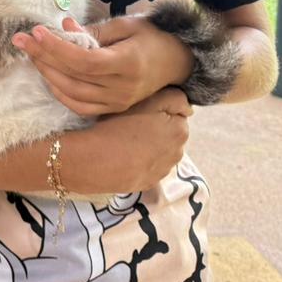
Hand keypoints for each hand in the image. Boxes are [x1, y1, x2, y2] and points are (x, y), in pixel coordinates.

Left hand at [12, 14, 193, 115]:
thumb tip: (63, 27)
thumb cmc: (151, 36)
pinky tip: (47, 76)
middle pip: (73, 78)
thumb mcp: (126, 25)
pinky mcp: (114, 109)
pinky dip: (60, 93)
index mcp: (128, 64)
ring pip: (73, 95)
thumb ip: (93, 31)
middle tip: (22, 40)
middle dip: (43, 58)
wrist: (177, 61)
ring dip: (47, 75)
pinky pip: (80, 107)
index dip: (56, 48)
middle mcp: (123, 88)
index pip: (84, 61)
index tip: (36, 32)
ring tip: (31, 54)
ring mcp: (118, 102)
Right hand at [61, 88, 192, 194]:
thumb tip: (188, 108)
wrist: (93, 162)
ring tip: (126, 139)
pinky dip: (142, 160)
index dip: (159, 107)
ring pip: (160, 150)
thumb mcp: (147, 100)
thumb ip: (174, 99)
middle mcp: (178, 153)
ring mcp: (163, 170)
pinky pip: (149, 166)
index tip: (142, 109)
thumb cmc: (118, 126)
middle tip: (132, 122)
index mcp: (180, 131)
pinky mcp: (148, 183)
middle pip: (170, 132)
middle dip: (157, 127)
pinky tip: (125, 155)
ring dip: (150, 144)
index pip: (178, 112)